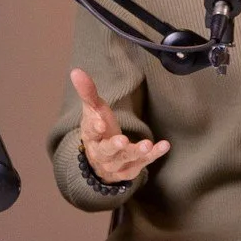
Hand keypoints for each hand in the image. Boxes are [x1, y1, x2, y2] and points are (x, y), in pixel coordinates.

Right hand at [72, 69, 170, 185]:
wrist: (101, 160)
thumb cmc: (99, 129)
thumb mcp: (93, 110)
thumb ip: (88, 92)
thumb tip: (76, 71)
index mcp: (90, 137)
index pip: (90, 133)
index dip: (94, 128)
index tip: (100, 124)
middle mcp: (101, 153)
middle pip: (106, 151)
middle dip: (114, 146)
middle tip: (122, 141)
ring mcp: (116, 164)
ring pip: (126, 159)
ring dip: (136, 152)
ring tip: (147, 144)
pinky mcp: (130, 169)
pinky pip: (143, 162)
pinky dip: (154, 155)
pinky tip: (164, 145)